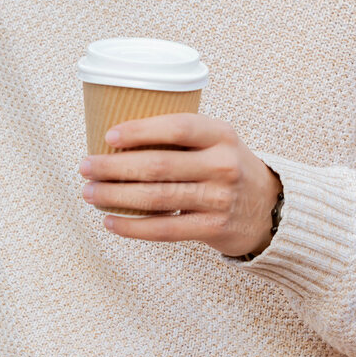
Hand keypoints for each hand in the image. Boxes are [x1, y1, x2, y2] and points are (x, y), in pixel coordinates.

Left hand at [77, 113, 282, 257]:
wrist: (271, 209)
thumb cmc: (226, 167)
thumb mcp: (216, 142)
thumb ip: (180, 137)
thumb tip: (113, 138)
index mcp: (221, 134)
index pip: (178, 127)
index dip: (140, 130)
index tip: (108, 135)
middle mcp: (223, 164)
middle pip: (158, 165)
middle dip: (114, 167)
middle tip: (85, 167)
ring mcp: (219, 198)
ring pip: (156, 197)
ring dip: (115, 196)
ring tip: (89, 193)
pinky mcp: (213, 228)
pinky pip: (165, 229)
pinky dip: (133, 227)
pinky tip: (110, 221)